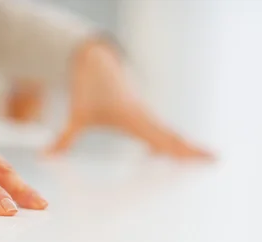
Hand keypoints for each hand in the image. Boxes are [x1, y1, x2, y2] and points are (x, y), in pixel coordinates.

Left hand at [48, 40, 211, 157]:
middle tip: (214, 160)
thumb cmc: (87, 89)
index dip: (182, 150)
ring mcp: (144, 113)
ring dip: (183, 144)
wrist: (94, 60)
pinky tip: (172, 149)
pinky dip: (169, 138)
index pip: (163, 139)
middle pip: (172, 136)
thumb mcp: (77, 116)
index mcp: (134, 119)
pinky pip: (159, 127)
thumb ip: (64, 139)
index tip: (202, 157)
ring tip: (203, 158)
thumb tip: (47, 156)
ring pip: (168, 131)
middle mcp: (144, 116)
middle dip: (191, 149)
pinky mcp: (140, 111)